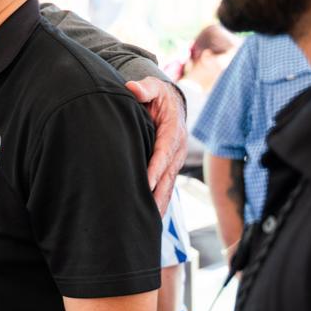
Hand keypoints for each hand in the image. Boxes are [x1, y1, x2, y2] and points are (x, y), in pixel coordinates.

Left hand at [125, 77, 187, 214]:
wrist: (171, 102)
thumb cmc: (157, 95)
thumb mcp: (153, 87)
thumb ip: (144, 88)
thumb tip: (133, 88)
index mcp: (173, 131)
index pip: (163, 152)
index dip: (155, 169)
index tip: (145, 184)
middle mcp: (177, 149)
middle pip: (167, 176)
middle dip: (158, 195)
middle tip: (146, 213)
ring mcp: (175, 160)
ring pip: (167, 185)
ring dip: (159, 204)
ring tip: (148, 223)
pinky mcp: (170, 167)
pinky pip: (165, 186)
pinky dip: (159, 202)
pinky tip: (150, 217)